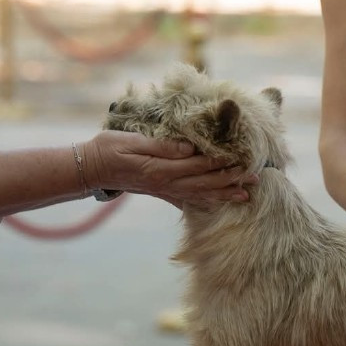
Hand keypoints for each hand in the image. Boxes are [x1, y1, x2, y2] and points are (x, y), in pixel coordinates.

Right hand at [81, 130, 256, 206]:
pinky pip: (187, 200)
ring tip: (246, 195)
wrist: (91, 168)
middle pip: (205, 183)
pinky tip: (219, 203)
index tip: (241, 159)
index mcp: (159, 168)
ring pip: (200, 194)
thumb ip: (160, 146)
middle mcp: (165, 182)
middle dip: (231, 180)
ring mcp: (164, 190)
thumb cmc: (108, 148)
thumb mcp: (132, 141)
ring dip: (224, 194)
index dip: (220, 163)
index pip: (197, 165)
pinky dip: (206, 202)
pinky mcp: (161, 192)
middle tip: (255, 178)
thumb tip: (188, 147)